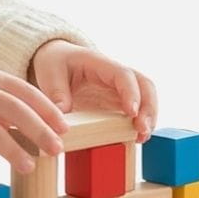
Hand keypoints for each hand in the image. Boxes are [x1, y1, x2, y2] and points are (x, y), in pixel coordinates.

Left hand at [27, 39, 157, 142]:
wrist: (57, 59)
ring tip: (141, 138)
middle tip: (142, 129)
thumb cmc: (55, 62)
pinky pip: (136, 111)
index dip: (130, 92)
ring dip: (148, 118)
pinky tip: (134, 139)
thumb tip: (63, 114)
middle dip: (149, 107)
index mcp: (99, 63)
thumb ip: (56, 91)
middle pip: (144, 85)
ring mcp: (119, 89)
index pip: (122, 74)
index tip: (131, 112)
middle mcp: (115, 75)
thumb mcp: (49, 72)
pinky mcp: (118, 103)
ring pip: (146, 99)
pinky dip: (139, 124)